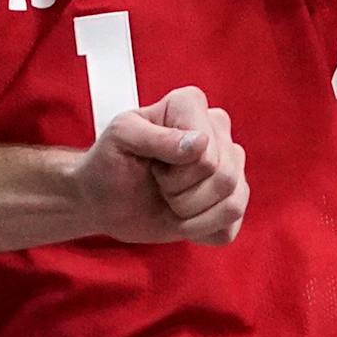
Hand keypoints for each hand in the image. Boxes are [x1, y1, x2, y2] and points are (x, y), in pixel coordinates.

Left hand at [71, 86, 247, 245]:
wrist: (104, 198)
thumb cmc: (110, 161)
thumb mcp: (121, 139)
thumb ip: (156, 137)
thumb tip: (200, 142)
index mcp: (190, 105)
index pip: (207, 153)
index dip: (175, 170)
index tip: (152, 163)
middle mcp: (217, 130)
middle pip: (224, 178)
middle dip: (181, 194)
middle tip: (158, 183)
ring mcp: (230, 166)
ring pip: (232, 204)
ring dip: (190, 215)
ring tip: (169, 199)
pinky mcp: (230, 201)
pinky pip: (230, 228)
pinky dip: (199, 232)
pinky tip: (181, 217)